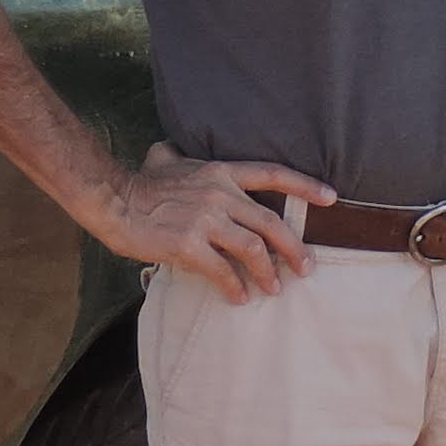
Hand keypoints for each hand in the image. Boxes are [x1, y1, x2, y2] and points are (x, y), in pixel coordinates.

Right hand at [97, 144, 328, 302]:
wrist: (114, 202)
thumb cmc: (140, 185)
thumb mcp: (165, 161)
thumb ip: (176, 155)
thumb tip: (170, 147)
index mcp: (221, 173)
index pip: (272, 175)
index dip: (304, 186)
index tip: (331, 197)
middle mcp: (220, 193)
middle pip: (270, 223)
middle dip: (294, 248)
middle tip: (305, 268)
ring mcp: (205, 220)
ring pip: (252, 249)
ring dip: (267, 273)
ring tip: (273, 289)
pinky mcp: (189, 245)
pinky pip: (222, 271)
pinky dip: (234, 287)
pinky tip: (238, 298)